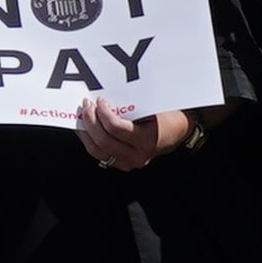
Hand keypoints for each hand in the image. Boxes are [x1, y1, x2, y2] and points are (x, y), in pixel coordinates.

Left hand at [74, 101, 192, 170]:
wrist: (178, 132)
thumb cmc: (167, 117)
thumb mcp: (153, 108)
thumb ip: (131, 107)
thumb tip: (105, 98)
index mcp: (147, 141)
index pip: (116, 128)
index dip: (103, 113)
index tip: (99, 100)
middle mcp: (137, 156)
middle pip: (104, 141)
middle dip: (90, 121)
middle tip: (86, 105)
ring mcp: (129, 163)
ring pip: (97, 151)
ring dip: (86, 132)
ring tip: (83, 116)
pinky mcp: (122, 164)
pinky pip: (100, 154)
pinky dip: (89, 140)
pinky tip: (86, 128)